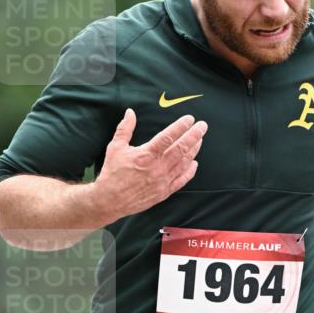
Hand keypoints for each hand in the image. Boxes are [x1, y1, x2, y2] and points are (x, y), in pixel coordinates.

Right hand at [92, 108, 207, 221]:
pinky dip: (190, 171)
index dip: (181, 126)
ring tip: (200, 139)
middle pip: (182, 148)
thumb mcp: (115, 147)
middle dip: (194, 135)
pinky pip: (182, 180)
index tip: (189, 118)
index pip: (168, 136)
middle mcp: (158, 167)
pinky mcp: (164, 192)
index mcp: (147, 154)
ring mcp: (163, 180)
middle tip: (203, 126)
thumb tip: (130, 112)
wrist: (110, 200)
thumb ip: (125, 128)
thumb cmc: (112, 172)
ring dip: (194, 150)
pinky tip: (194, 163)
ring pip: (184, 163)